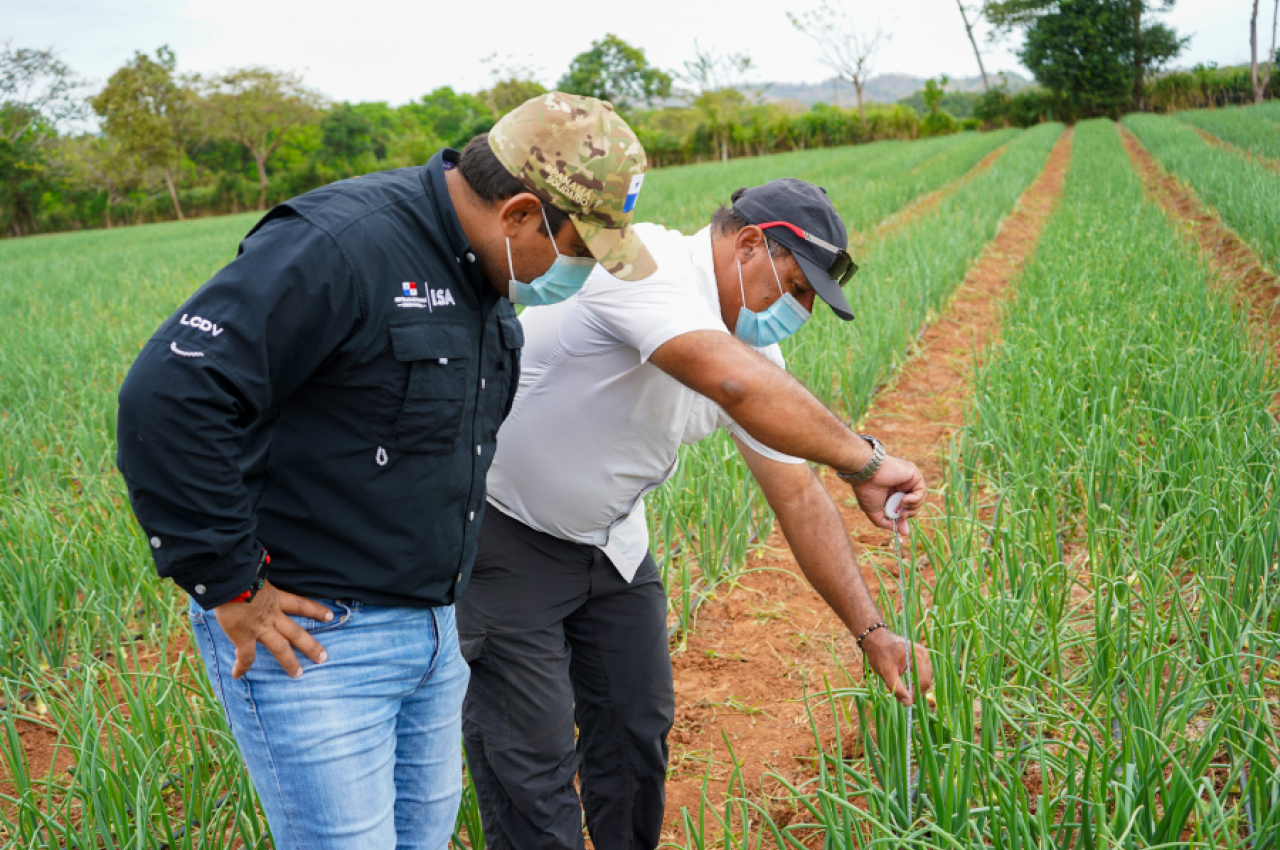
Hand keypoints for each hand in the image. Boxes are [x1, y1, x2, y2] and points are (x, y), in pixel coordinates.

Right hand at [212, 581, 332, 678]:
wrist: (230, 579)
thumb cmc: (239, 572)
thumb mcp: (254, 573)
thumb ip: (256, 576)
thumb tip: (250, 573)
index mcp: (274, 597)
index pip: (299, 604)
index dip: (314, 610)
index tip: (329, 616)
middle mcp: (271, 614)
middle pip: (296, 632)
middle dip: (310, 645)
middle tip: (324, 657)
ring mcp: (260, 627)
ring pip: (280, 647)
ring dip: (290, 662)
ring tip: (299, 675)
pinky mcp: (244, 636)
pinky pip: (245, 656)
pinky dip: (241, 666)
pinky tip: (237, 675)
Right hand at [849, 454, 925, 534]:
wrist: (865, 475)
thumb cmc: (866, 490)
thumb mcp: (875, 512)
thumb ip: (887, 522)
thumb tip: (904, 533)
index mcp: (892, 493)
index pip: (905, 508)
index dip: (904, 518)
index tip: (901, 529)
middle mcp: (902, 486)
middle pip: (914, 505)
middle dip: (908, 514)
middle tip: (901, 515)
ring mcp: (908, 480)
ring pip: (920, 499)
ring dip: (912, 507)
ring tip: (901, 504)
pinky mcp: (914, 475)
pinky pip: (922, 491)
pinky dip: (915, 499)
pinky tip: (904, 499)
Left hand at [861, 628, 932, 705]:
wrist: (876, 638)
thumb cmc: (880, 653)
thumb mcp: (886, 672)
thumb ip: (897, 688)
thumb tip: (908, 703)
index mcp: (918, 655)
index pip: (923, 681)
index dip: (914, 694)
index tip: (903, 701)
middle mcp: (924, 654)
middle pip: (926, 681)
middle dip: (914, 691)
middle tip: (900, 697)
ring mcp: (924, 655)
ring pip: (925, 679)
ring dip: (915, 687)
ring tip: (900, 690)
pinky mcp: (921, 658)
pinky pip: (922, 674)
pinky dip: (915, 681)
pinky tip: (904, 683)